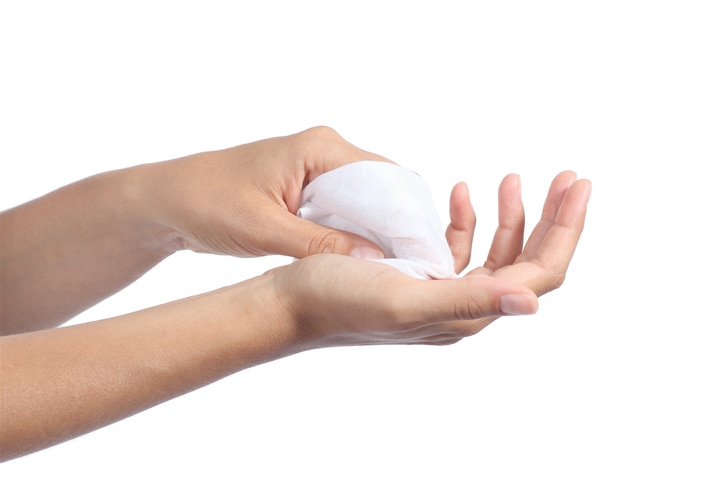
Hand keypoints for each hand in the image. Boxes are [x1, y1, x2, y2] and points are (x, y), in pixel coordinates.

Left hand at [141, 126, 473, 260]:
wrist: (167, 199)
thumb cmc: (206, 203)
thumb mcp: (265, 230)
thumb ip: (320, 245)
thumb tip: (376, 262)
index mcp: (320, 148)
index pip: (386, 178)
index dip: (406, 217)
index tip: (420, 256)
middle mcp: (326, 151)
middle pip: (383, 189)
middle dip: (395, 228)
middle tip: (411, 269)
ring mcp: (318, 168)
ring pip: (367, 202)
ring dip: (376, 233)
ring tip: (394, 269)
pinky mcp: (309, 187)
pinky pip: (346, 209)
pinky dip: (355, 233)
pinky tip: (364, 261)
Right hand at [270, 171, 590, 346]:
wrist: (289, 304)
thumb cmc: (337, 301)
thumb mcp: (405, 299)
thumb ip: (468, 300)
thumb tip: (531, 303)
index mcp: (467, 314)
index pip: (538, 274)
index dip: (565, 230)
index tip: (578, 185)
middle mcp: (462, 307)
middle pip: (526, 262)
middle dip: (551, 218)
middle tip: (569, 177)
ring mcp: (442, 293)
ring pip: (495, 252)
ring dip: (509, 215)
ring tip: (513, 178)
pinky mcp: (419, 278)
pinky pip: (456, 247)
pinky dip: (466, 218)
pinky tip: (460, 192)